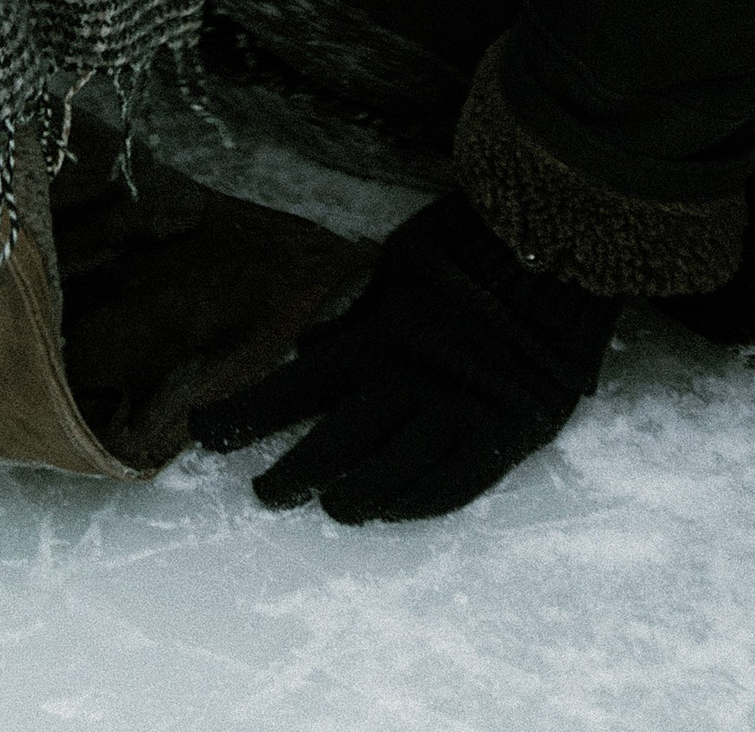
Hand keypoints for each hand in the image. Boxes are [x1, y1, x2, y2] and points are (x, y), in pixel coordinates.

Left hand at [196, 192, 614, 522]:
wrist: (554, 245)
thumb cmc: (468, 245)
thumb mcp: (397, 267)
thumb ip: (355, 316)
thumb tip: (308, 348)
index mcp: (376, 338)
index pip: (295, 387)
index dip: (246, 412)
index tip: (200, 432)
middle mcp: (407, 383)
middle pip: (335, 442)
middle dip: (291, 469)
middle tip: (261, 491)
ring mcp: (455, 412)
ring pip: (390, 474)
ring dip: (353, 494)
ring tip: (329, 505)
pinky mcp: (502, 433)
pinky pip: (453, 484)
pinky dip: (416, 501)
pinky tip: (390, 510)